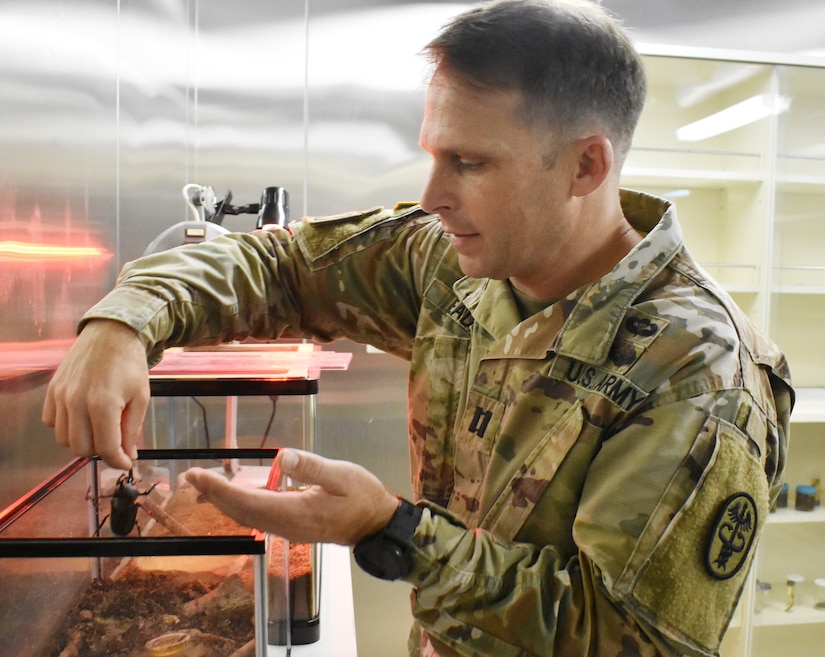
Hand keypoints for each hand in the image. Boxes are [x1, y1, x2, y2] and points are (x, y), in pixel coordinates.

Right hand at [41, 319, 149, 470]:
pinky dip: (65, 426)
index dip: (119, 461)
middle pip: (82, 448)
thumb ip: (131, 430)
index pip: (106, 448)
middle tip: (115, 442)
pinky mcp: (52, 390)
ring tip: (99, 427)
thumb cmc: (130, 364)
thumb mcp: (141, 397)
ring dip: (82, 440)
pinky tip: (82, 416)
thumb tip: (127, 456)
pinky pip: (51, 422)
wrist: (111, 334)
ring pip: (64, 439)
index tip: (127, 462)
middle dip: (101, 451)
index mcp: (103, 404)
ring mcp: (61, 396)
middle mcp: (76, 402)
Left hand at [186, 449, 399, 544]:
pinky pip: (258, 513)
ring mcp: (287, 525)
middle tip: (191, 475)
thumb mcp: (343, 476)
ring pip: (246, 513)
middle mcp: (285, 523)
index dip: (220, 489)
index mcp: (294, 512)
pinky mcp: (291, 522)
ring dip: (223, 498)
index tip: (199, 475)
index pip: (247, 502)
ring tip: (203, 481)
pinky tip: (234, 488)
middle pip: (240, 510)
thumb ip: (312, 467)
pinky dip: (240, 500)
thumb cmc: (363, 498)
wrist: (376, 525)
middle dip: (214, 493)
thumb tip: (282, 456)